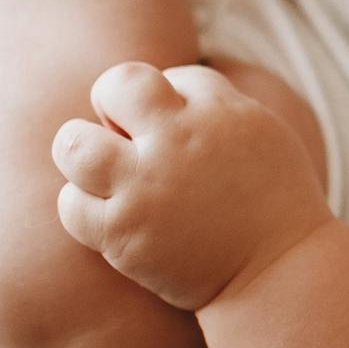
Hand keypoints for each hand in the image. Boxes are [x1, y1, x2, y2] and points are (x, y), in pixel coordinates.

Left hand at [51, 61, 334, 310]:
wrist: (278, 272)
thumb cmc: (272, 201)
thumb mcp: (261, 132)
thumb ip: (214, 102)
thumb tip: (161, 87)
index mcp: (220, 113)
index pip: (172, 76)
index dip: (170, 97)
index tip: (180, 127)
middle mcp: (178, 142)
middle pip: (116, 85)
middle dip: (113, 101)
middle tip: (125, 134)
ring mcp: (146, 189)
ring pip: (73, 144)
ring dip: (81, 151)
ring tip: (102, 170)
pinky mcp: (124, 234)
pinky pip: (71, 204)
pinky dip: (83, 205)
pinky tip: (110, 212)